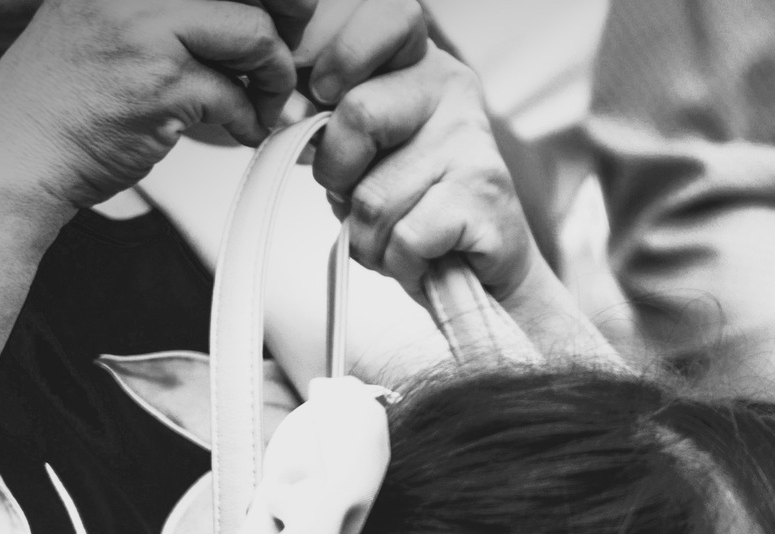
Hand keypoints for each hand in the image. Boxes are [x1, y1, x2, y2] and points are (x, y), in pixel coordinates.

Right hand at [0, 0, 307, 213]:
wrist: (18, 150)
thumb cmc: (66, 98)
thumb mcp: (114, 25)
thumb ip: (175, 11)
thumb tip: (262, 12)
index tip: (285, 17)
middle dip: (281, 32)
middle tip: (276, 65)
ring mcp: (145, 29)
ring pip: (256, 34)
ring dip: (273, 79)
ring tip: (260, 105)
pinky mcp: (162, 83)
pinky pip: (238, 96)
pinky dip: (249, 121)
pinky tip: (237, 130)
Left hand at [309, 13, 536, 303]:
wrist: (485, 268)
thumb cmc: (419, 207)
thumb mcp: (371, 151)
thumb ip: (335, 123)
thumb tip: (289, 115)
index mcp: (419, 64)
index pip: (376, 23)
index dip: (337, 63)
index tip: (325, 105)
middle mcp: (452, 91)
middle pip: (359, 117)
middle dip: (338, 177)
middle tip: (357, 200)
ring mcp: (472, 143)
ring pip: (375, 197)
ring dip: (370, 239)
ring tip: (396, 241)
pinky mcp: (483, 198)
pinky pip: (406, 237)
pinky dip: (400, 263)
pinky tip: (421, 259)